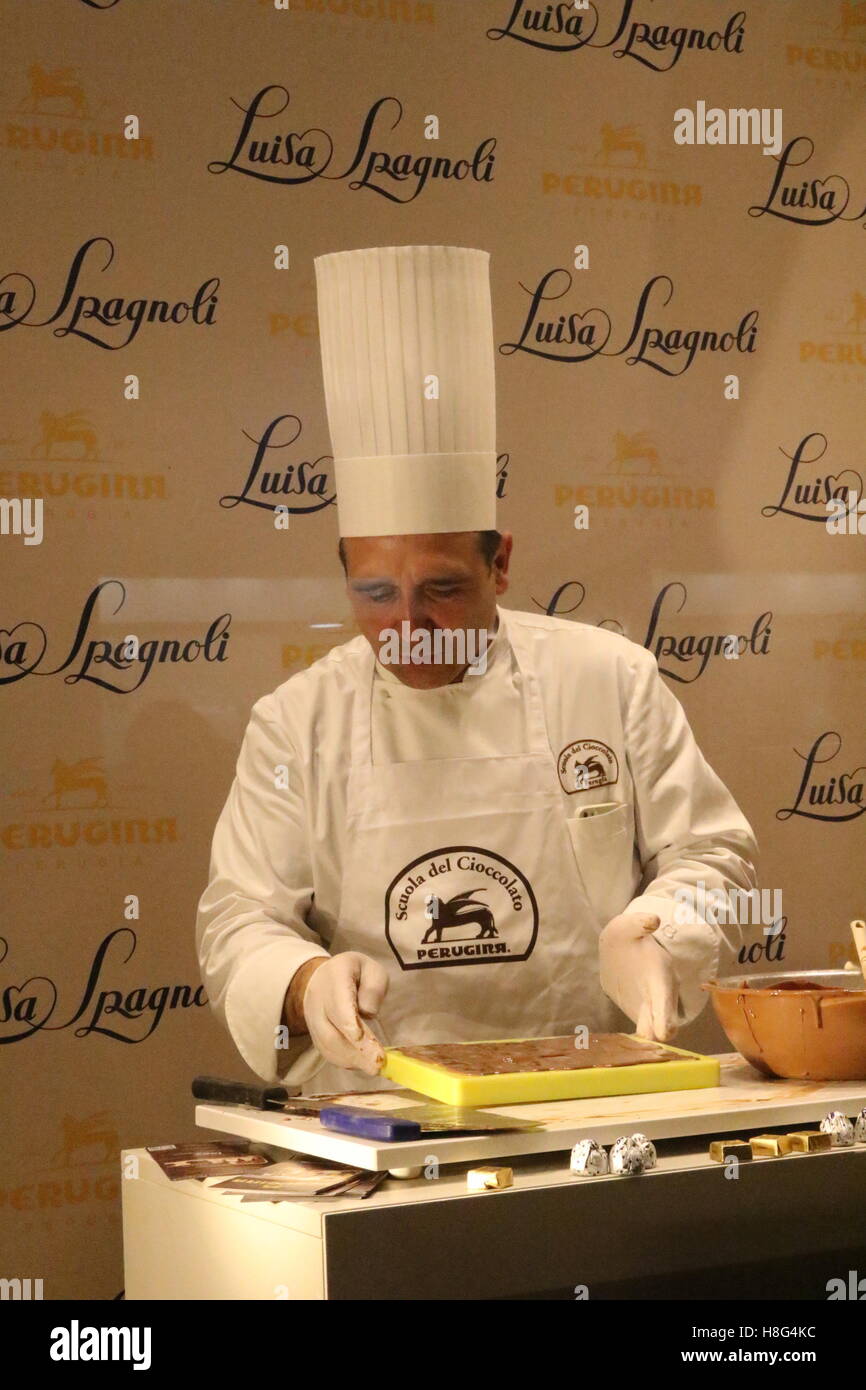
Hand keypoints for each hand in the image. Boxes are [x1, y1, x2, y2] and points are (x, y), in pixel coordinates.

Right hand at [298, 952, 388, 1075]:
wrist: (323, 978)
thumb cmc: (355, 974)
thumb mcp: (371, 969)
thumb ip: (374, 987)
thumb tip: (369, 1012)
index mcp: (335, 975)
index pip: (337, 1001)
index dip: (346, 1020)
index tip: (359, 1036)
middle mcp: (318, 998)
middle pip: (331, 1029)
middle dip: (354, 1049)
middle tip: (377, 1064)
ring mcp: (313, 1017)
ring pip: (327, 1043)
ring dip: (350, 1059)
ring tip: (373, 1067)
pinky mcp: (314, 1034)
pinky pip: (325, 1050)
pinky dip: (342, 1060)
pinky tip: (360, 1065)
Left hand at [598, 912, 678, 1041]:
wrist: (622, 947)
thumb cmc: (630, 936)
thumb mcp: (631, 926)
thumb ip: (640, 923)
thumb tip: (653, 920)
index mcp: (659, 976)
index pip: (665, 998)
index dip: (666, 1016)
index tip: (664, 1033)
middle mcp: (658, 995)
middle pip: (661, 1020)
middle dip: (657, 1033)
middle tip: (648, 1045)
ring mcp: (648, 1006)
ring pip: (650, 1027)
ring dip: (646, 1039)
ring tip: (636, 1054)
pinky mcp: (637, 1011)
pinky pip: (639, 1026)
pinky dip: (635, 1039)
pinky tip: (625, 1050)